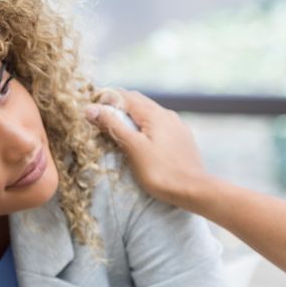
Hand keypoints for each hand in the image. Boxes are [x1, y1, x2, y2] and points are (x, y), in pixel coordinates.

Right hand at [85, 90, 211, 207]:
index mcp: (154, 113)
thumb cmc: (161, 172)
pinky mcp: (182, 138)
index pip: (124, 96)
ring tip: (119, 128)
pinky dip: (146, 126)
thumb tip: (91, 109)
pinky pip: (160, 125)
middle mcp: (167, 114)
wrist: (194, 190)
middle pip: (138, 102)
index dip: (106, 100)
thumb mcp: (133, 147)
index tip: (91, 110)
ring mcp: (177, 126)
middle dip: (118, 105)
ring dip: (132, 116)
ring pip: (150, 113)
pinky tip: (142, 139)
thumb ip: (113, 125)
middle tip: (102, 118)